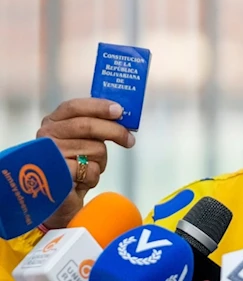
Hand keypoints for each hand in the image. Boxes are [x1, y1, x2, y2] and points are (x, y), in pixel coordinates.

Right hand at [36, 98, 135, 228]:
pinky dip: (94, 176)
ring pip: (94, 148)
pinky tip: (82, 181)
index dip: (99, 106)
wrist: (59, 201)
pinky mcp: (57, 174)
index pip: (75, 106)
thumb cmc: (74, 168)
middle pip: (87, 125)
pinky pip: (91, 169)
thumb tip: (122, 117)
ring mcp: (49, 154)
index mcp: (52, 122)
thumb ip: (96, 126)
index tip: (119, 111)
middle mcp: (46, 135)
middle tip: (130, 140)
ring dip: (101, 161)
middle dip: (115, 131)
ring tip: (89, 169)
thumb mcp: (84, 141)